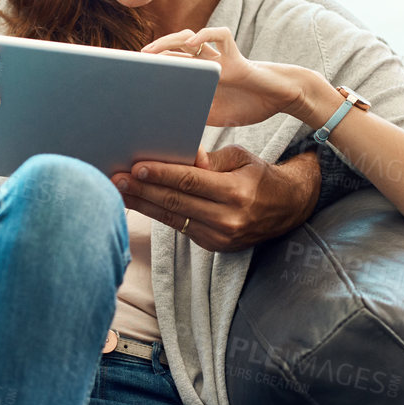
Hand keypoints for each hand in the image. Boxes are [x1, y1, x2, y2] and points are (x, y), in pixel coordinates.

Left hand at [111, 145, 321, 252]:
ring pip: (173, 218)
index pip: (191, 182)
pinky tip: (140, 203)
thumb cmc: (259, 176)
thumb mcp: (241, 158)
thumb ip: (210, 161)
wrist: (288, 209)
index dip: (161, 175)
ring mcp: (220, 236)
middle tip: (115, 179)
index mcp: (237, 192)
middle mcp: (228, 218)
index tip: (136, 167)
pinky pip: (180, 227)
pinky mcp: (214, 246)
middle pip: (176, 202)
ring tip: (119, 191)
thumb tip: (180, 158)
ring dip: (142, 204)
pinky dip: (158, 214)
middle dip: (142, 190)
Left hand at [141, 26, 322, 127]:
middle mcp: (205, 64)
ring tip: (153, 51)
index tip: (128, 75)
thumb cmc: (247, 106)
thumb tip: (166, 134)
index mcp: (197, 79)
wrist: (280, 98)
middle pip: (174, 49)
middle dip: (153, 53)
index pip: (169, 66)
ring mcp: (219, 57)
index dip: (150, 67)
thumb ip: (192, 119)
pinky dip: (207, 34)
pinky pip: (221, 36)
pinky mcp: (236, 55)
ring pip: (191, 38)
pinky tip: (195, 40)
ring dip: (170, 41)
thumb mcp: (214, 117)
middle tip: (133, 63)